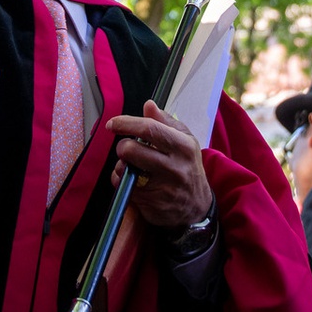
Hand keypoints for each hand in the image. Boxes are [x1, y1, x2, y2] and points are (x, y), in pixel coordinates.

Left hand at [106, 100, 212, 229]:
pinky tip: (134, 180)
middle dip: (122, 147)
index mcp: (183, 147)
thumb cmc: (188, 167)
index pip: (149, 129)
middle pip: (131, 150)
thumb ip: (165, 121)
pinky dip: (122, 181)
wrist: (198, 206)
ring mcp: (163, 188)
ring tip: (134, 166)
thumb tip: (149, 105)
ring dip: (122, 165)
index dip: (126, 123)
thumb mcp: (185, 141)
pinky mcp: (151, 204)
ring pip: (124, 169)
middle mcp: (175, 167)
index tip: (113, 123)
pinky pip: (123, 187)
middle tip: (127, 148)